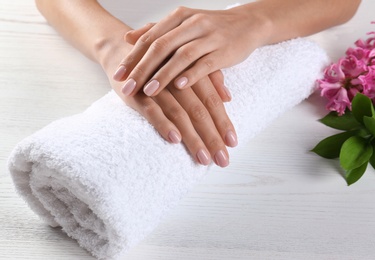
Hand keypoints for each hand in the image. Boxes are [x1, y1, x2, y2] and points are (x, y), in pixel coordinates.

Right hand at [103, 40, 237, 166]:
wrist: (121, 50)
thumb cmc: (160, 63)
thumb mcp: (185, 67)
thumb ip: (209, 79)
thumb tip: (228, 97)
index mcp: (191, 73)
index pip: (212, 101)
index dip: (223, 122)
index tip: (233, 143)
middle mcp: (177, 80)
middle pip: (199, 111)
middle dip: (212, 137)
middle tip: (223, 160)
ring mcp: (156, 87)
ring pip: (179, 114)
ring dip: (193, 138)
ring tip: (203, 158)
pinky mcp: (136, 94)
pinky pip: (151, 111)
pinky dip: (163, 124)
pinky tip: (175, 139)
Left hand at [112, 5, 263, 96]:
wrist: (248, 24)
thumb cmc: (210, 28)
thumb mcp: (183, 25)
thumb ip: (156, 31)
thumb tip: (128, 37)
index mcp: (178, 18)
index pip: (149, 38)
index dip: (132, 57)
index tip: (117, 75)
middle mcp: (191, 24)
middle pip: (161, 47)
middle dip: (141, 69)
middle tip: (127, 87)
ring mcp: (209, 36)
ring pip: (181, 56)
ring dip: (163, 74)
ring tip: (148, 91)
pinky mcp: (224, 50)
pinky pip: (206, 64)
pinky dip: (192, 75)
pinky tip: (179, 86)